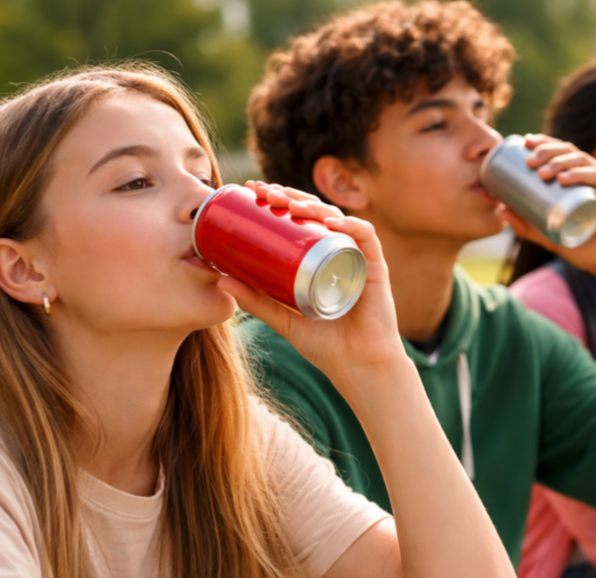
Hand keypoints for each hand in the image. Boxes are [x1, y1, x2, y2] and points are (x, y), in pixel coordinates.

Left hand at [219, 181, 406, 386]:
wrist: (358, 367)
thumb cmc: (325, 345)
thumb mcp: (283, 319)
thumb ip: (256, 300)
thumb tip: (220, 277)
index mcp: (318, 258)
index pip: (298, 219)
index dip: (278, 199)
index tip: (254, 191)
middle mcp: (337, 252)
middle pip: (316, 213)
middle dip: (291, 196)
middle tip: (265, 192)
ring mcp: (357, 257)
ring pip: (338, 219)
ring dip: (314, 206)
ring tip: (291, 205)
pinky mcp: (375, 267)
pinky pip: (366, 237)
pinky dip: (350, 225)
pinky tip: (332, 223)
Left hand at [498, 134, 595, 285]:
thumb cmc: (587, 248)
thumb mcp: (551, 237)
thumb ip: (528, 226)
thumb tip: (500, 211)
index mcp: (581, 179)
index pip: (562, 153)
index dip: (545, 143)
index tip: (525, 143)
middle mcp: (595, 175)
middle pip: (570, 152)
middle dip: (548, 151)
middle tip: (529, 162)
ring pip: (582, 161)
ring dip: (560, 162)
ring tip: (542, 172)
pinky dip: (581, 175)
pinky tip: (565, 178)